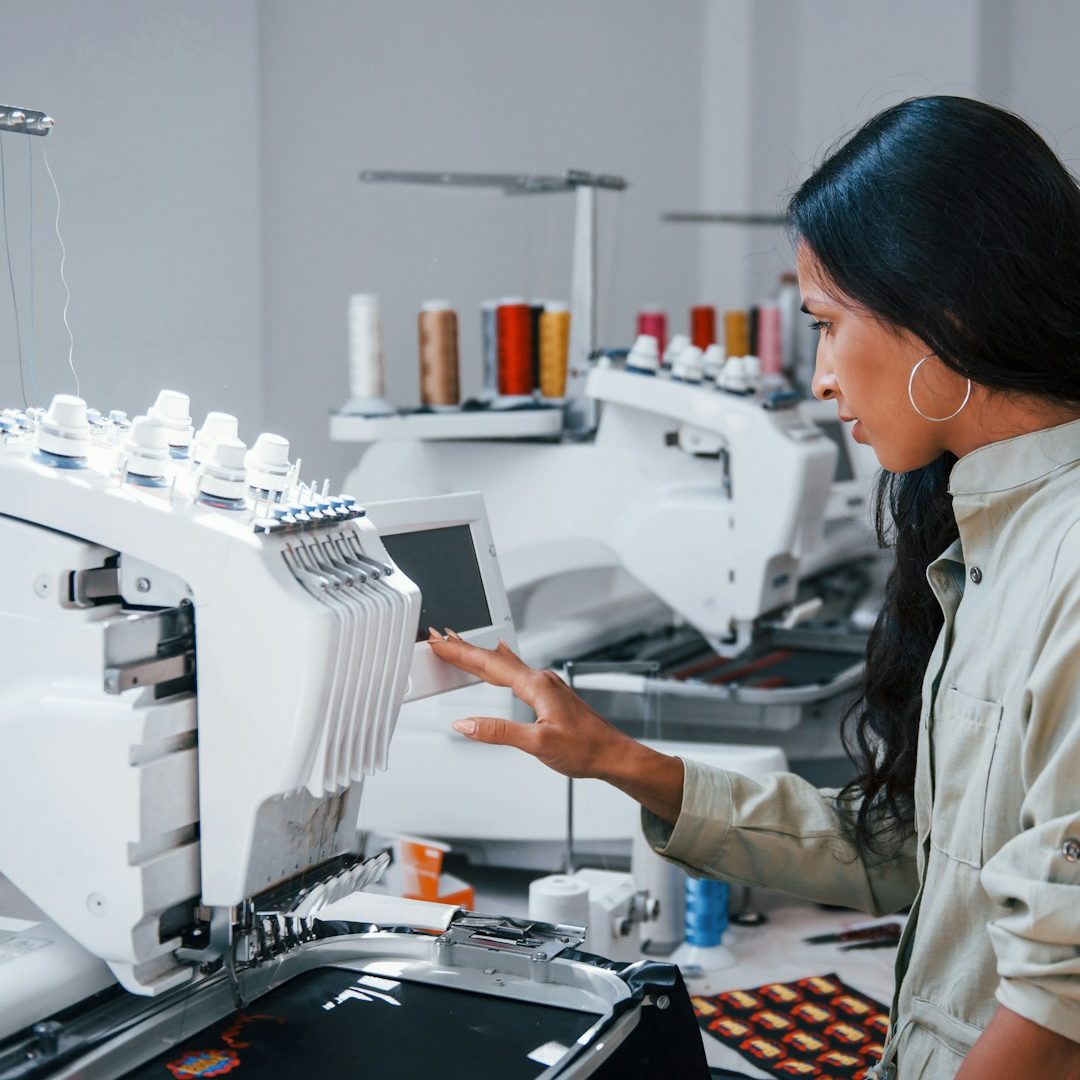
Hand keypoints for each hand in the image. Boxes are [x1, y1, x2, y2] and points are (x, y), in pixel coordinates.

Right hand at [426, 628, 629, 779]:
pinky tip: (497, 664)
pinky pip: (515, 673)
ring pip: (504, 665)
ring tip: (459, 648)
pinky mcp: (549, 695)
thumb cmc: (585, 748)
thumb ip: (498, 733)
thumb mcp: (537, 744)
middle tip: (440, 638)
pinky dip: (497, 667)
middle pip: (494, 660)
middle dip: (465, 648)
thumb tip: (465, 724)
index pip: (489, 664)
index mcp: (536, 685)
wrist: (613, 754)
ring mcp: (546, 686)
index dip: (461, 653)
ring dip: (480, 656)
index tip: (439, 643)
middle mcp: (541, 680)